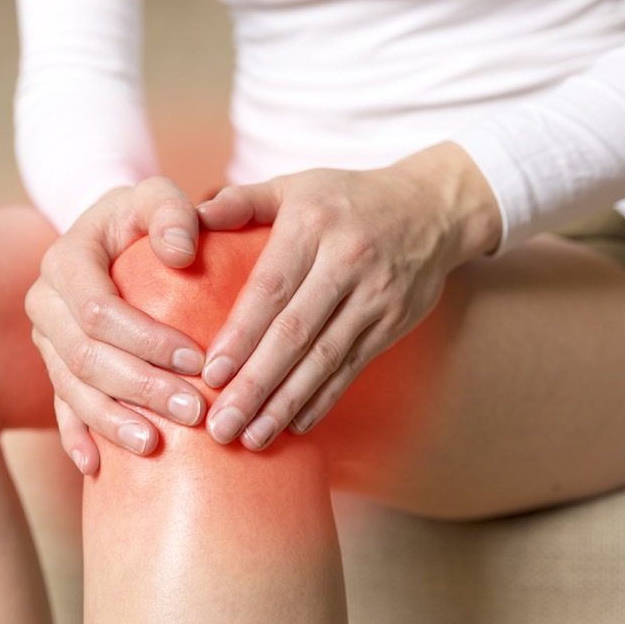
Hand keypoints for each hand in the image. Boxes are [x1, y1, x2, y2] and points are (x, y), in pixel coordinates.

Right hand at [25, 177, 207, 474]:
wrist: (112, 237)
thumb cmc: (144, 218)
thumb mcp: (157, 197)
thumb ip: (171, 212)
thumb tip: (181, 253)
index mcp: (65, 260)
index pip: (99, 309)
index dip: (146, 338)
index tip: (197, 358)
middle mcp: (45, 303)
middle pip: (86, 357)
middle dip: (140, 387)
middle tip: (194, 411)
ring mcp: (47, 341)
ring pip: (73, 390)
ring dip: (113, 421)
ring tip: (155, 444)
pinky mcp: (56, 368)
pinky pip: (60, 409)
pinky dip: (78, 438)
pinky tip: (97, 467)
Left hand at [195, 142, 501, 450]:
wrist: (434, 207)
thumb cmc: (346, 198)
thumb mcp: (295, 186)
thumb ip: (241, 202)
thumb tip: (190, 220)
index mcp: (312, 226)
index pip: (271, 290)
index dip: (241, 336)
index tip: (211, 374)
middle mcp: (346, 262)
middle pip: (295, 334)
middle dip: (256, 384)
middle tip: (221, 426)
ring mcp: (375, 296)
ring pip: (325, 359)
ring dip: (286, 403)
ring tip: (251, 438)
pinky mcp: (393, 323)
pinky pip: (352, 367)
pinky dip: (323, 398)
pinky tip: (294, 425)